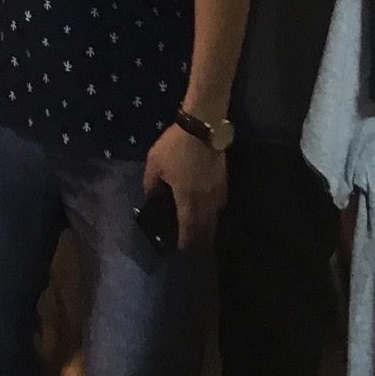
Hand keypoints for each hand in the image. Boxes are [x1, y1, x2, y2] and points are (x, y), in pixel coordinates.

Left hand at [141, 124, 225, 251]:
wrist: (203, 126)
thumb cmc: (176, 146)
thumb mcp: (155, 162)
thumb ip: (151, 182)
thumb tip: (150, 195)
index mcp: (188, 200)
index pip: (188, 229)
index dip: (185, 241)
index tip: (181, 248)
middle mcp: (206, 202)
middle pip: (205, 228)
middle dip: (198, 238)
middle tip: (190, 243)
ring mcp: (218, 192)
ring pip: (214, 217)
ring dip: (206, 226)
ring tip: (198, 229)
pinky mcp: (224, 181)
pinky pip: (218, 204)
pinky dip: (212, 211)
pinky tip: (205, 207)